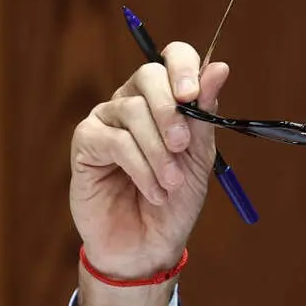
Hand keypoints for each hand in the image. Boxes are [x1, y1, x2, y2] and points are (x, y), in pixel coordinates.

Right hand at [68, 41, 229, 305]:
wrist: (148, 247)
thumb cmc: (174, 201)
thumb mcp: (198, 158)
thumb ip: (204, 115)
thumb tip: (220, 68)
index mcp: (164, 99)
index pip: (171, 58)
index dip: (184, 67)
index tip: (193, 95)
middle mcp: (132, 101)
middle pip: (148, 76)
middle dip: (170, 109)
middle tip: (182, 145)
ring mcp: (106, 120)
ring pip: (133, 112)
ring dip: (159, 151)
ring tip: (170, 183)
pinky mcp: (86, 143)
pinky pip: (115, 141)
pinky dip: (140, 168)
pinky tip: (153, 191)